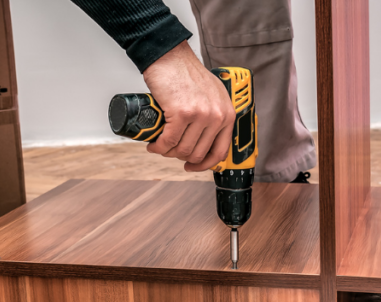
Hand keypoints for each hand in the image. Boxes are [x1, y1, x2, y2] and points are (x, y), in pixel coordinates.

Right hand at [143, 41, 234, 171]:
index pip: (220, 151)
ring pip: (182, 150)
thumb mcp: (211, 95)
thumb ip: (213, 115)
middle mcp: (217, 116)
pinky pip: (169, 141)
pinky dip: (158, 147)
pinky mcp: (182, 113)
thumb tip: (205, 140)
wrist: (170, 55)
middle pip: (198, 153)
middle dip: (180, 157)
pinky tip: (153, 144)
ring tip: (160, 146)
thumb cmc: (186, 73)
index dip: (204, 165)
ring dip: (168, 152)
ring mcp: (201, 115)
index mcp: (227, 114)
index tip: (192, 166)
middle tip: (169, 151)